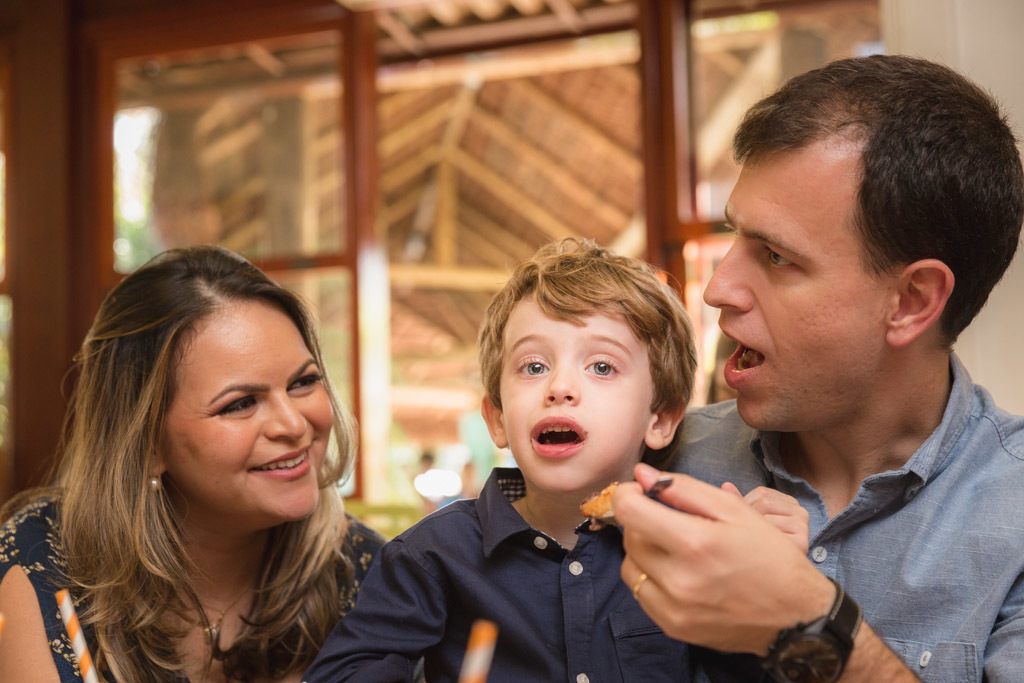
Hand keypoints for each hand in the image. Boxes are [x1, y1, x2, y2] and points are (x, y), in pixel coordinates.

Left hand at [615, 463, 833, 653]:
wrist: (795, 616)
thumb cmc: (770, 557)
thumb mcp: (735, 510)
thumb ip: (684, 488)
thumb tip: (641, 475)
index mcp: (695, 543)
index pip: (629, 511)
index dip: (628, 494)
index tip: (638, 491)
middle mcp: (679, 580)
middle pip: (629, 538)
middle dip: (643, 522)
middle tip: (669, 520)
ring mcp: (674, 608)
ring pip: (630, 567)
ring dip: (644, 551)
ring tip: (675, 548)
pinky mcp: (673, 627)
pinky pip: (641, 594)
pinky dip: (651, 578)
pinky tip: (678, 573)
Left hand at [721, 482, 809, 553]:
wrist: (787, 580)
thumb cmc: (764, 548)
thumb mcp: (754, 521)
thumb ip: (740, 503)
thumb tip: (725, 485)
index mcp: (790, 502)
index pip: (761, 494)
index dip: (746, 508)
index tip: (747, 525)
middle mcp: (800, 511)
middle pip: (763, 505)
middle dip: (748, 521)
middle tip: (749, 540)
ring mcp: (803, 526)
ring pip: (766, 519)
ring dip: (754, 534)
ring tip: (756, 548)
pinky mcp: (802, 542)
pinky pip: (772, 537)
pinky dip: (761, 545)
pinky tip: (763, 554)